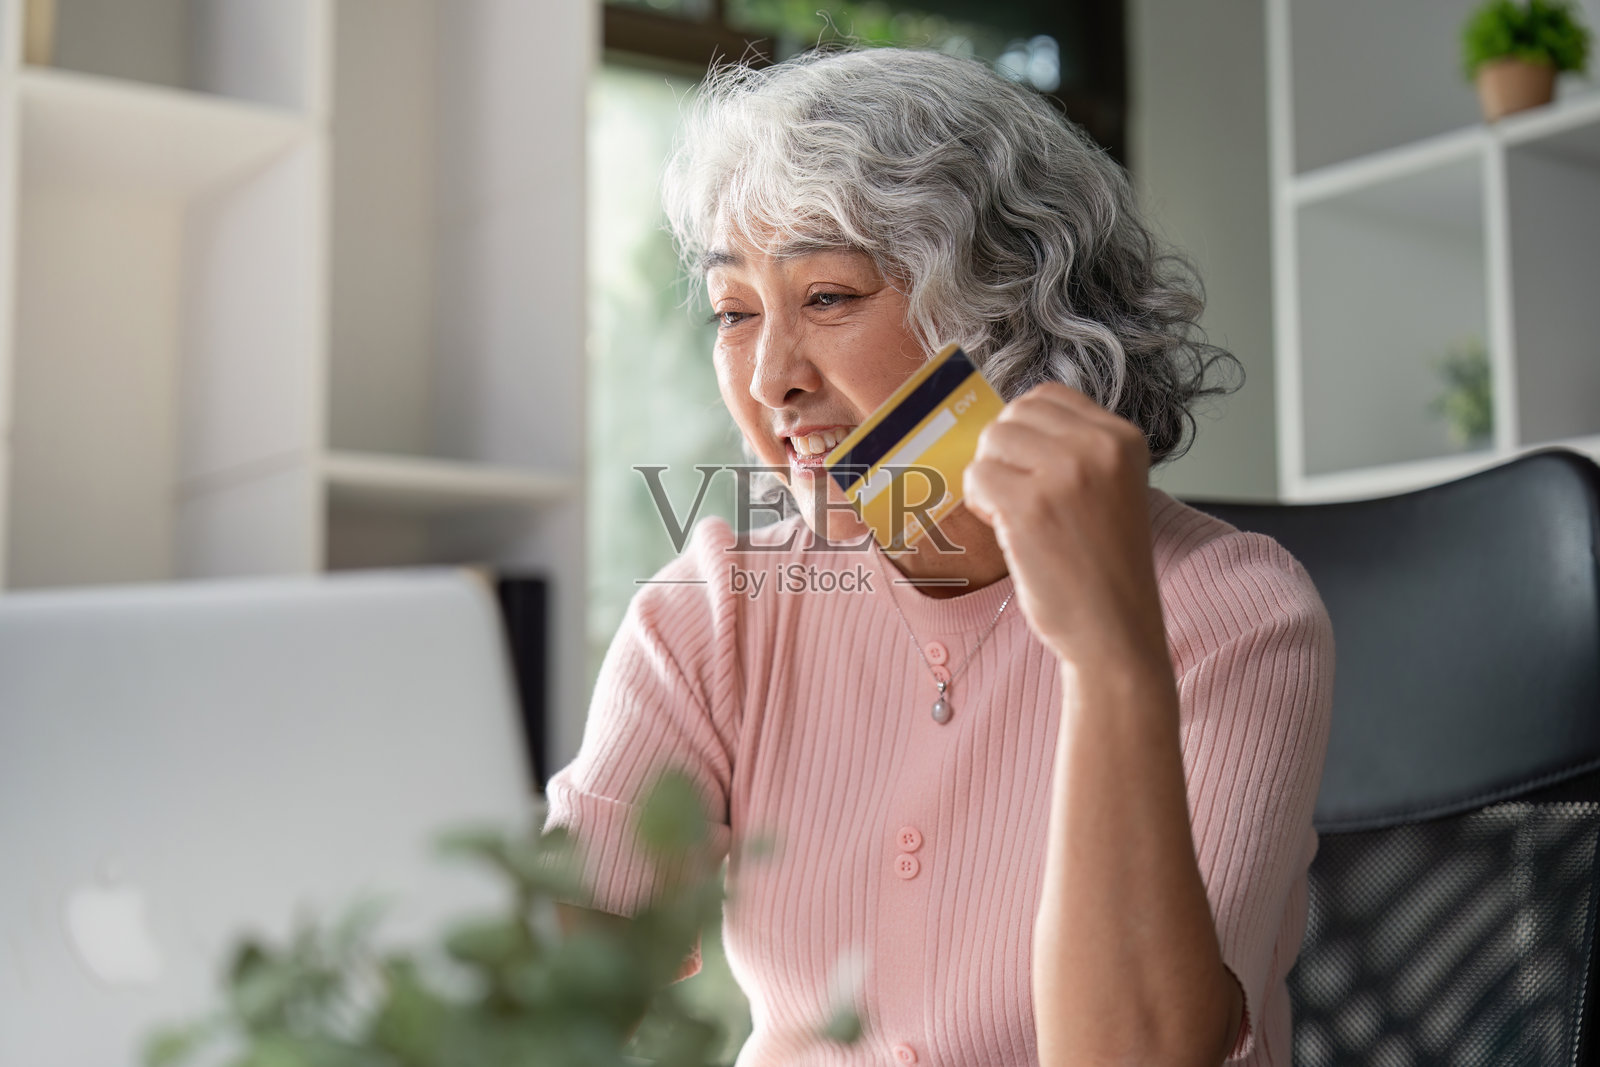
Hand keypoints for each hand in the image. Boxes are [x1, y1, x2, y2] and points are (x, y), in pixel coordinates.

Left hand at [963, 383, 1166, 668]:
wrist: (1116, 631)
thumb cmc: (1103, 567)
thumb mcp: (1110, 488)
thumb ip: (1072, 449)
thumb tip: (1004, 422)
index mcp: (1123, 438)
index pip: (1046, 397)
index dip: (1024, 433)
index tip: (1033, 471)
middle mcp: (1098, 447)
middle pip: (1013, 415)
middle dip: (1004, 455)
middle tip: (1023, 500)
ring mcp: (1065, 473)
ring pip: (991, 441)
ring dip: (990, 478)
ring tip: (1017, 516)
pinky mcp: (1030, 505)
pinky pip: (976, 477)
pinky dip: (979, 504)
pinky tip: (1008, 531)